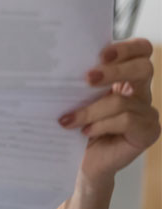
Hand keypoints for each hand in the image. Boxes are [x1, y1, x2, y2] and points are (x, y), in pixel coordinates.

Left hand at [59, 38, 159, 185]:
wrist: (83, 160)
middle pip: (144, 68)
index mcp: (126, 76)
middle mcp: (140, 91)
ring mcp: (147, 112)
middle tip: (88, 78)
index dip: (126, 48)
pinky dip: (101, 125)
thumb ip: (80, 81)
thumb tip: (60, 64)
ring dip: (91, 110)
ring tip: (68, 119)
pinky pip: (126, 121)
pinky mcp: (148, 132)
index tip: (100, 54)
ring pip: (123, 101)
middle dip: (115, 70)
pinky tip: (85, 131)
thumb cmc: (78, 125)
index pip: (141, 49)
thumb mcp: (78, 98)